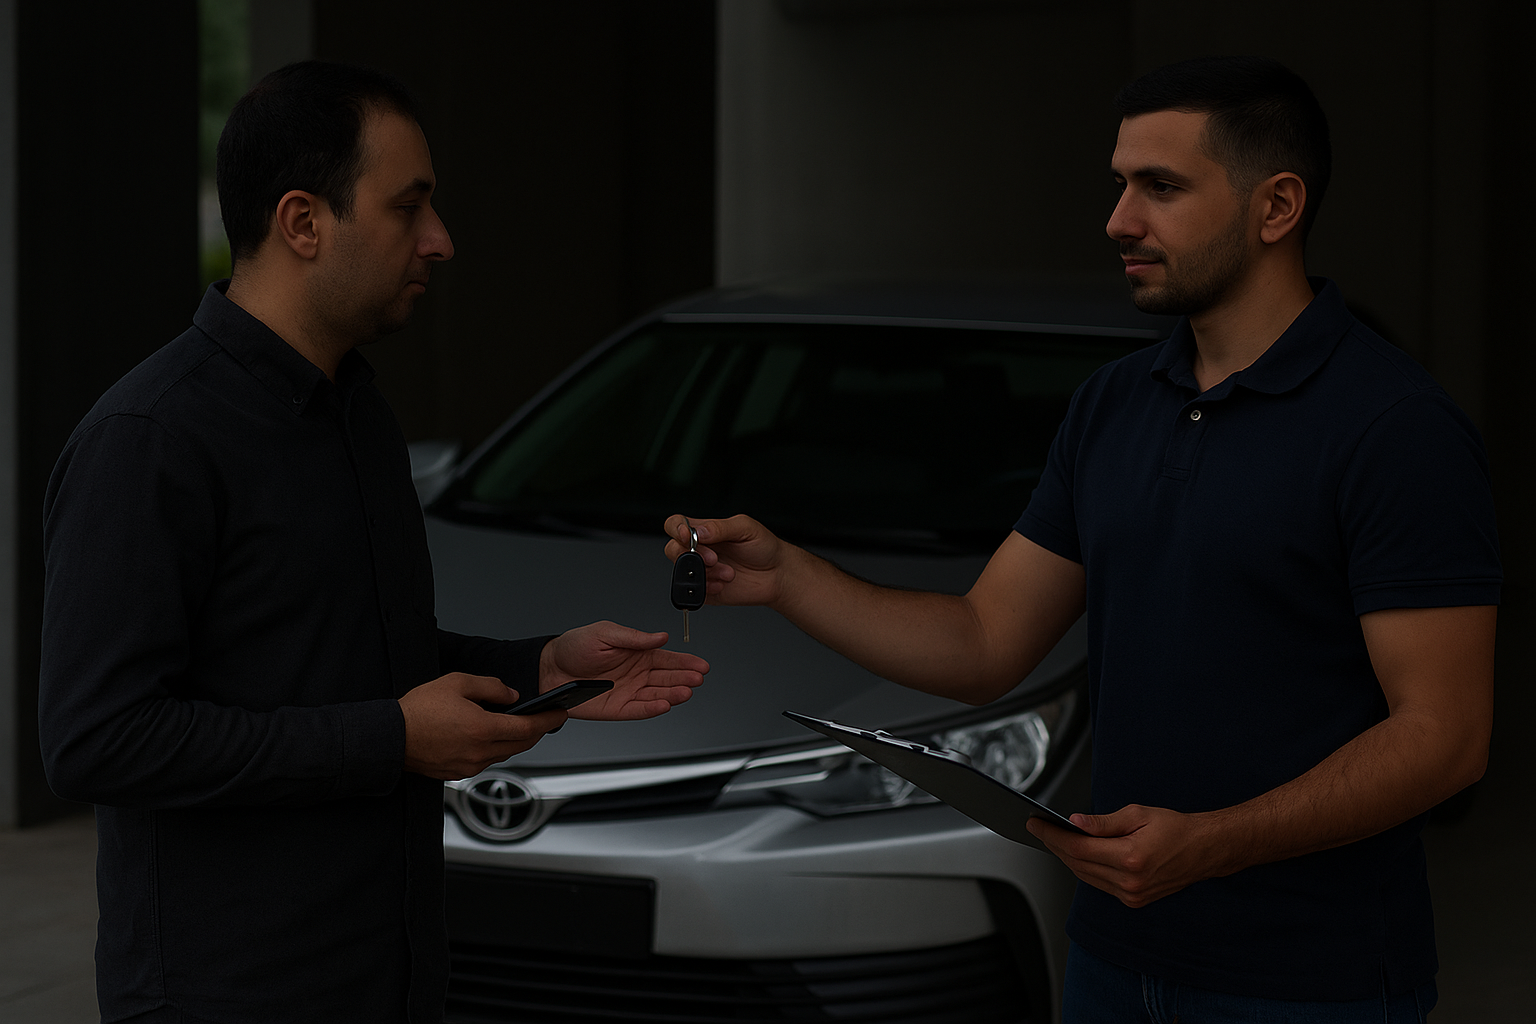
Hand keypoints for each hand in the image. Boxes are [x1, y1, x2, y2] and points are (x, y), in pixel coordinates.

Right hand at [399, 672, 567, 779]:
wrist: (390, 737)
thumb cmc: (418, 710)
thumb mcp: (457, 683)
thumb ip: (491, 687)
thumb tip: (512, 696)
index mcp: (483, 729)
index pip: (528, 728)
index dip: (548, 720)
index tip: (560, 713)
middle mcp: (480, 753)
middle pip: (522, 744)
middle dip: (537, 730)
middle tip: (546, 717)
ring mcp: (470, 766)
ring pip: (506, 753)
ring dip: (516, 739)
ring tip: (519, 722)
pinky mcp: (459, 773)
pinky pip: (488, 760)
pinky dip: (497, 747)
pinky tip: (491, 734)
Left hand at [540, 620, 708, 720]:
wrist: (550, 669)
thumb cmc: (575, 646)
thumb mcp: (605, 633)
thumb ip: (634, 638)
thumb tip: (660, 637)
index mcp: (637, 653)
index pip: (667, 659)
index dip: (685, 662)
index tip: (701, 665)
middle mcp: (637, 674)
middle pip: (667, 678)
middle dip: (684, 678)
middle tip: (697, 679)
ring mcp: (629, 692)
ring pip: (657, 695)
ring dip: (673, 694)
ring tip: (686, 692)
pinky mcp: (618, 709)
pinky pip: (639, 710)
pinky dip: (653, 708)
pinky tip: (665, 704)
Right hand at [662, 513, 789, 607]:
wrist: (777, 575)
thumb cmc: (763, 547)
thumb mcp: (745, 528)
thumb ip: (720, 527)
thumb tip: (698, 532)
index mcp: (705, 530)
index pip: (676, 524)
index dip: (676, 529)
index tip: (688, 536)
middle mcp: (699, 550)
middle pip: (672, 549)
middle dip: (692, 555)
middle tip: (714, 558)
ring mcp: (701, 570)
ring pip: (682, 572)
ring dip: (704, 573)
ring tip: (728, 573)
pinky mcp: (705, 590)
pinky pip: (693, 591)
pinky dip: (707, 588)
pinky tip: (724, 584)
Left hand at [1026, 804, 1237, 907]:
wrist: (1204, 851)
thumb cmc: (1176, 829)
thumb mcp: (1138, 815)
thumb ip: (1103, 822)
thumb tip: (1075, 822)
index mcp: (1130, 858)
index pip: (1078, 848)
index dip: (1052, 835)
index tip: (1036, 824)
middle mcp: (1129, 882)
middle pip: (1077, 864)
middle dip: (1055, 845)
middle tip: (1040, 828)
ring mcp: (1132, 895)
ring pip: (1085, 876)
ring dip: (1067, 858)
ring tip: (1054, 838)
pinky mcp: (1134, 900)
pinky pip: (1099, 884)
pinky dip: (1085, 869)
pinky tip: (1077, 854)